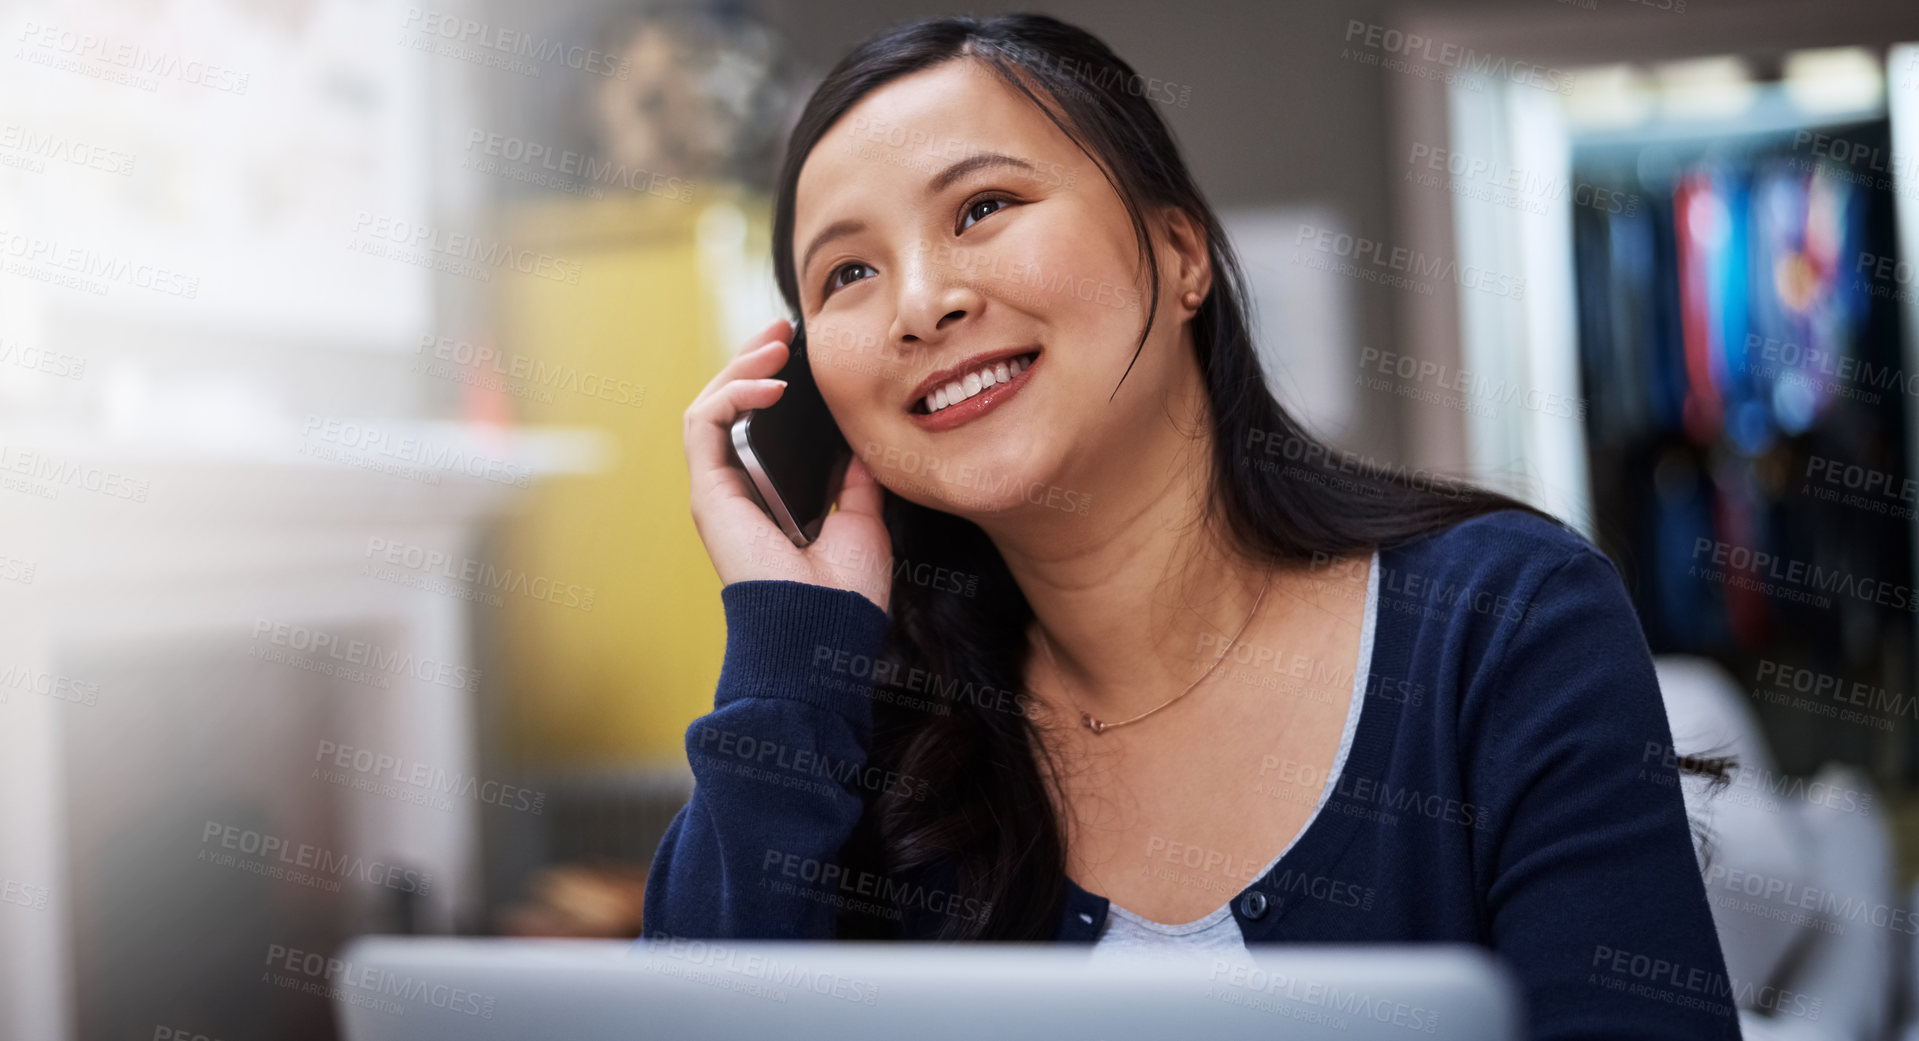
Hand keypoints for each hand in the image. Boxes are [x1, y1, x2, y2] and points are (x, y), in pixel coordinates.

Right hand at [682, 318, 892, 612]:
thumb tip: (860, 441)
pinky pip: (704, 423)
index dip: (770, 381)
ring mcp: (718, 490)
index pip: (756, 425)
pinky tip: (771, 383)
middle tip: (783, 328)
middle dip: (752, 359)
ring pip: (709, 406)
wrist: (827, 627)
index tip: (802, 349)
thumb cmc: (845, 590)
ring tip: (775, 343)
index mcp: (767, 497)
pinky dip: (732, 393)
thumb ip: (853, 479)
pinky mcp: (708, 491)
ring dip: (739, 366)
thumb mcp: (861, 519)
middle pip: (728, 408)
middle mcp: (736, 490)